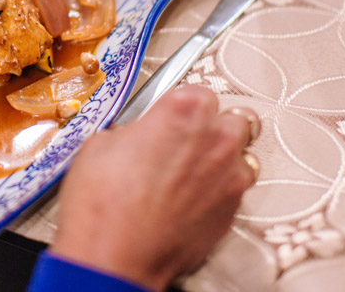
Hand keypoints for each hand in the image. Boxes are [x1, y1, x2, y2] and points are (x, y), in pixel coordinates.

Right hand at [49, 85, 259, 291]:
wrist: (114, 253)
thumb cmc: (103, 199)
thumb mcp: (102, 143)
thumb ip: (134, 130)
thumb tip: (138, 136)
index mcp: (184, 109)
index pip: (198, 90)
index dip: (180, 104)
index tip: (168, 114)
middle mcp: (216, 138)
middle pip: (234, 118)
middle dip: (213, 126)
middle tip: (186, 139)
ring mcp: (229, 177)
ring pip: (243, 155)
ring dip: (223, 158)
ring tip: (194, 170)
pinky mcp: (232, 211)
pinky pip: (236, 190)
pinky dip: (220, 191)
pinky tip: (194, 198)